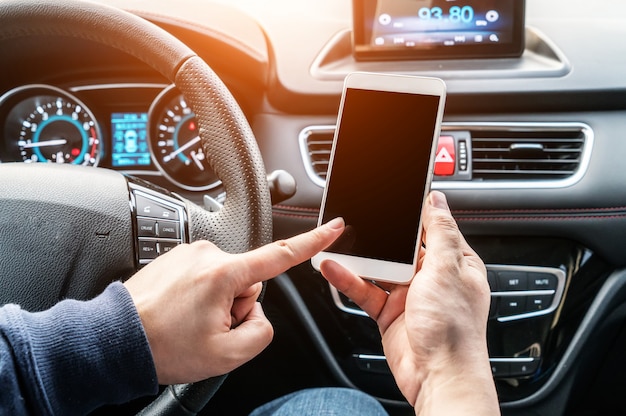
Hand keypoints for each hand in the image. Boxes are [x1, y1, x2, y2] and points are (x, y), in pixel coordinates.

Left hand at [124, 217, 344, 384]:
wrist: (116, 339)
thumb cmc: (163, 346)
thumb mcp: (226, 356)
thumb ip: (262, 333)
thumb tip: (256, 315)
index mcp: (224, 273)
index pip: (280, 255)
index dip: (313, 242)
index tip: (333, 227)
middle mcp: (207, 255)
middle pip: (248, 281)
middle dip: (236, 306)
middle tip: (207, 328)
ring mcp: (188, 254)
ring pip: (225, 280)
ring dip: (216, 302)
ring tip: (188, 322)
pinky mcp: (174, 258)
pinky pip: (203, 277)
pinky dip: (198, 296)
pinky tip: (179, 313)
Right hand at [320, 191, 498, 414]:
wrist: (438, 376)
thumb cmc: (454, 330)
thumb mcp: (447, 269)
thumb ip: (440, 232)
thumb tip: (437, 200)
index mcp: (455, 263)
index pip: (433, 228)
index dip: (415, 213)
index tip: (395, 196)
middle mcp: (432, 277)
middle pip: (401, 246)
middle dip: (380, 235)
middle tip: (357, 218)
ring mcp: (410, 295)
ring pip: (379, 267)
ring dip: (360, 258)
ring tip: (338, 243)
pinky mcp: (390, 311)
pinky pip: (366, 289)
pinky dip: (350, 279)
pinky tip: (334, 268)